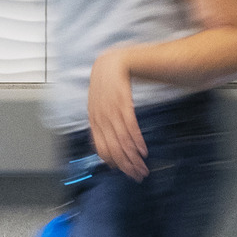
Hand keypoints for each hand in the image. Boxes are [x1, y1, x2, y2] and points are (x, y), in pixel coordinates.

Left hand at [86, 51, 146, 178]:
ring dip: (133, 157)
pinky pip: (129, 125)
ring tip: (142, 168)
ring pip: (121, 140)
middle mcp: (100, 118)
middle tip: (138, 176)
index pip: (101, 149)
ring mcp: (110, 110)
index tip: (124, 172)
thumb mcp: (101, 105)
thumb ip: (104, 123)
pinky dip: (136, 141)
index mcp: (94, 120)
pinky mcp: (122, 101)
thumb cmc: (108, 85)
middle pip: (113, 148)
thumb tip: (111, 143)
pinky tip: (143, 151)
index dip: (113, 163)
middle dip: (126, 165)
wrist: (113, 61)